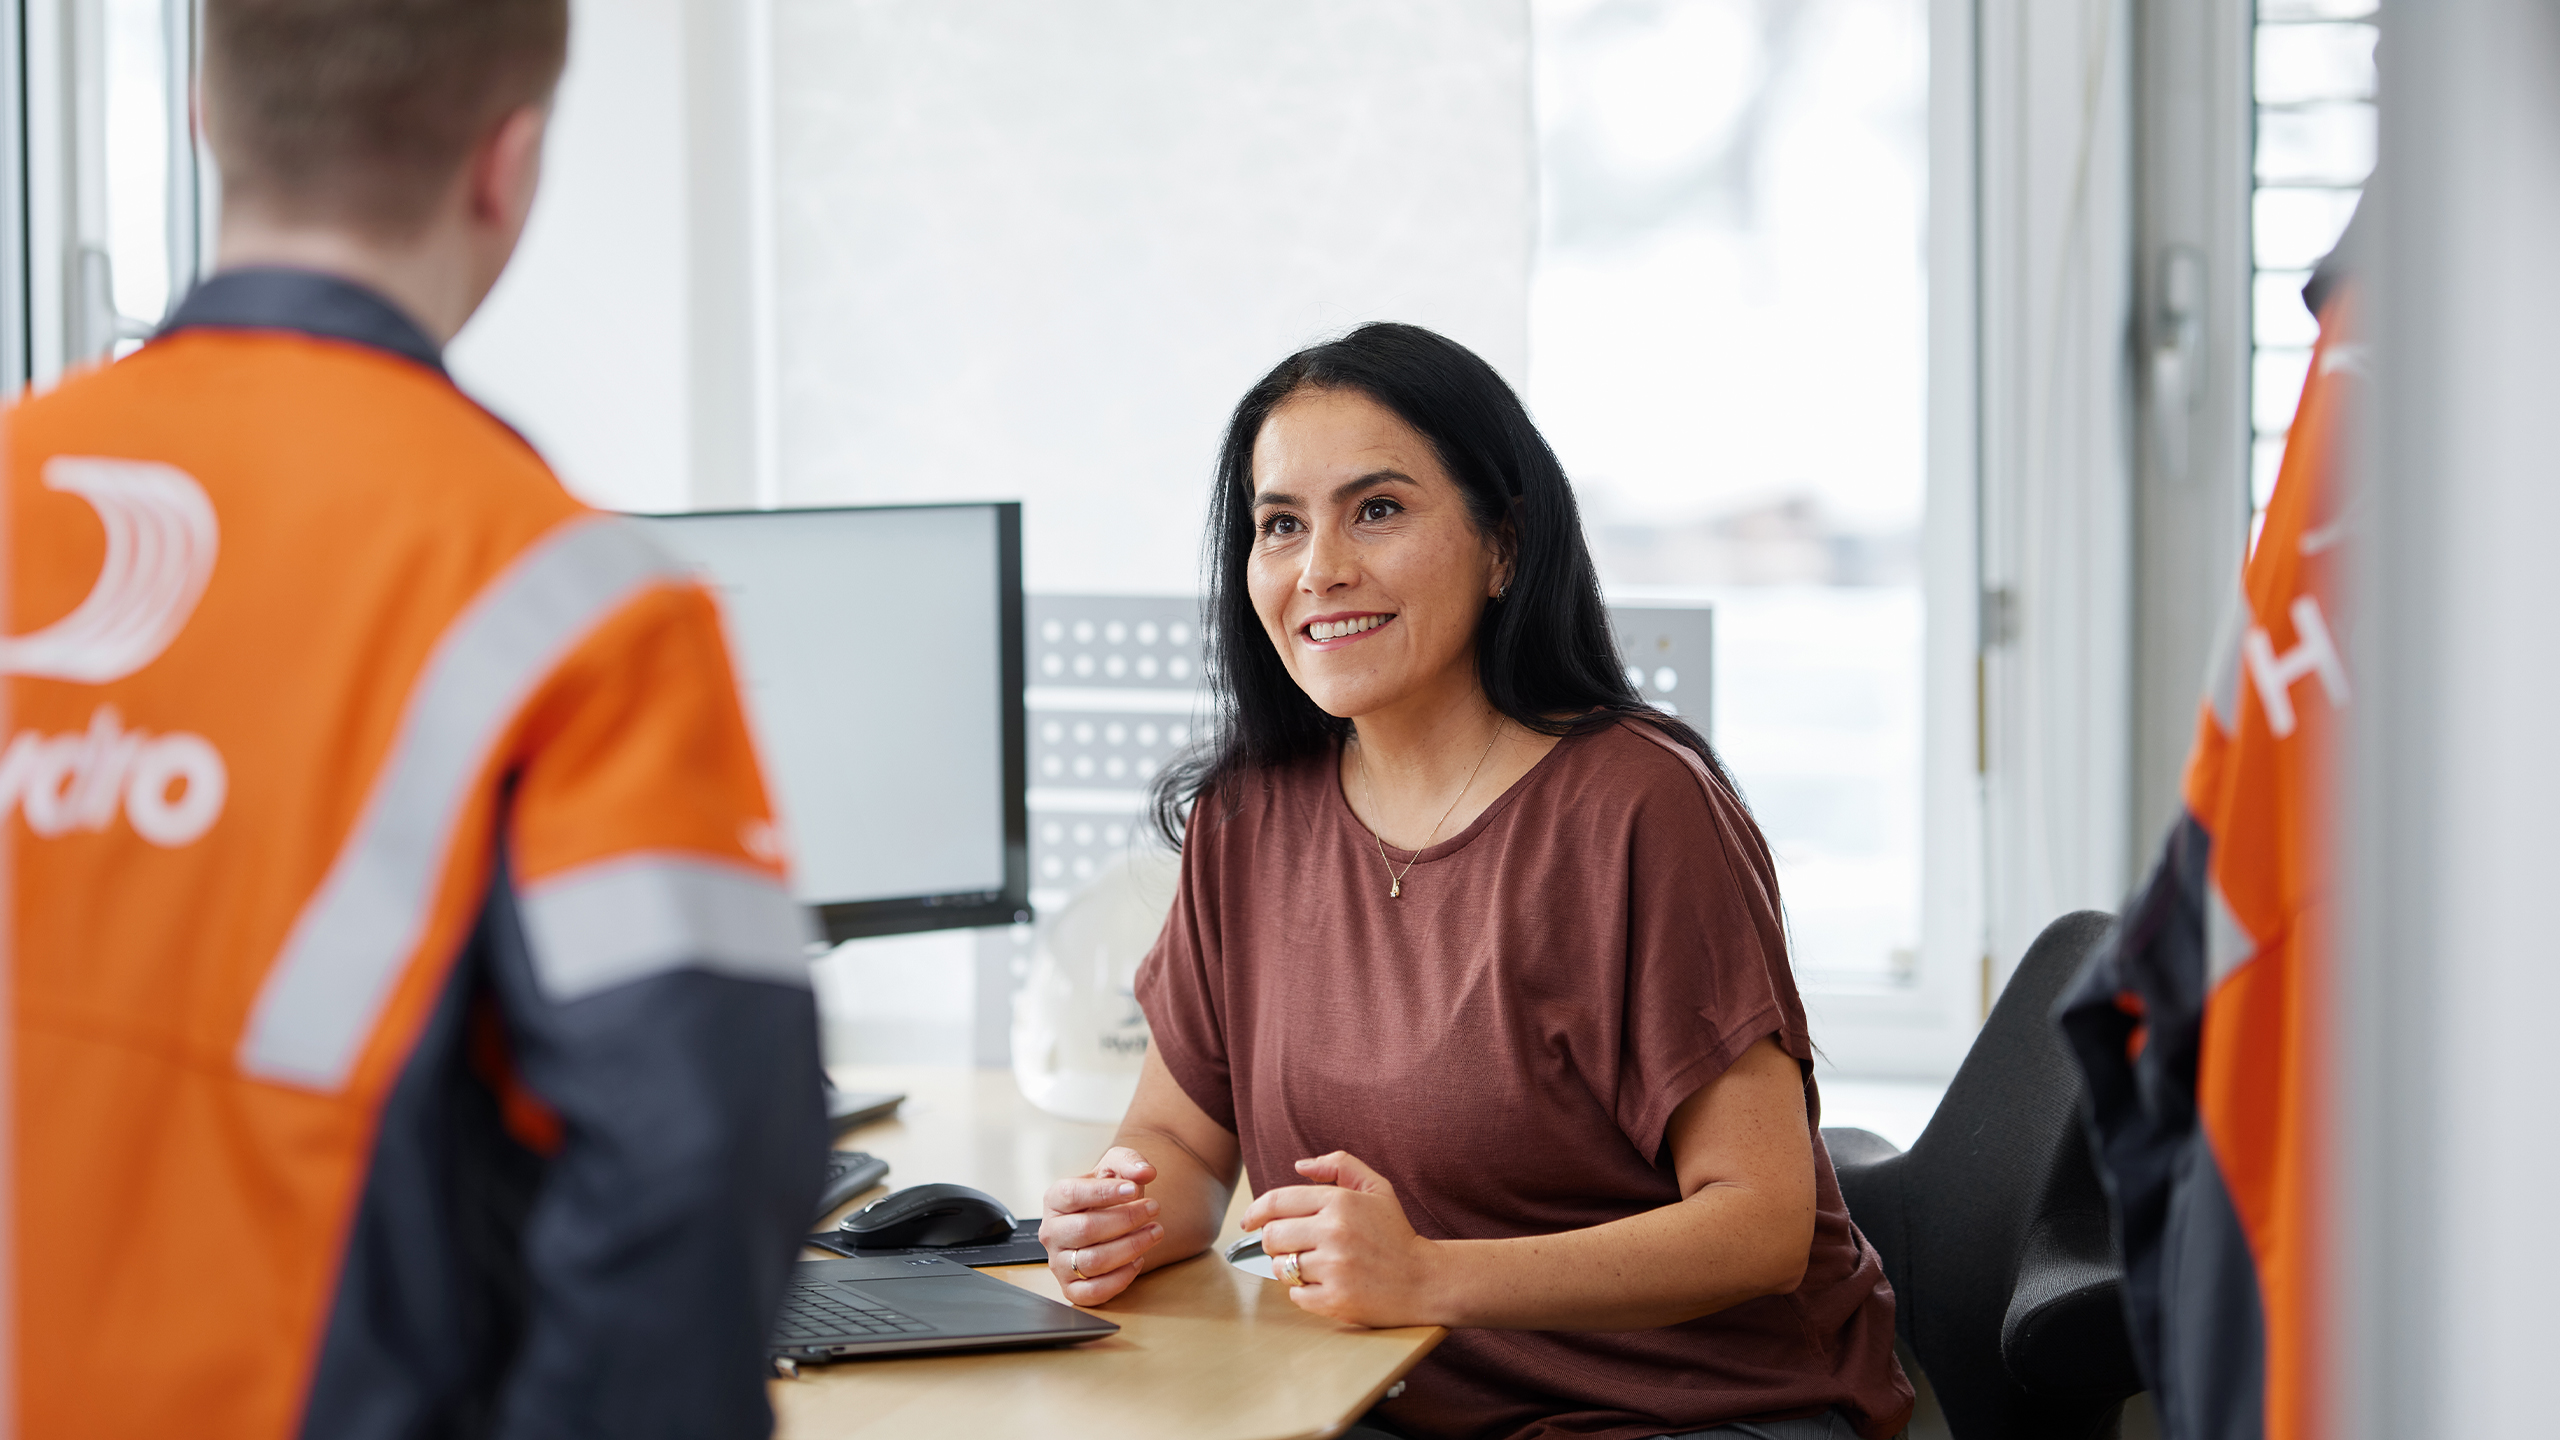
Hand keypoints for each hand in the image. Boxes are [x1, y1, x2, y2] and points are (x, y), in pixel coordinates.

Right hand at [1039, 1146, 1164, 1306]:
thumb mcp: (1115, 1166)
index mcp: (1054, 1199)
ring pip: (1093, 1262)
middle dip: (1126, 1219)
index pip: (1073, 1195)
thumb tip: (1145, 1171)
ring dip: (1130, 1247)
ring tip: (1155, 1232)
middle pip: (1086, 1230)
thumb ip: (1130, 1161)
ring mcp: (1058, 1262)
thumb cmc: (1107, 1193)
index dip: (1105, 1193)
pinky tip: (1139, 1261)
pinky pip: (1093, 1292)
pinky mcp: (1071, 1288)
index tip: (1134, 1189)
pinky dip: (1120, 1279)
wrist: (1106, 1217)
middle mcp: (1051, 1232)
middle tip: (1154, 1208)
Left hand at [1240, 1151, 1441, 1327]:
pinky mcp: (1335, 1300)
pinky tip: (1324, 1285)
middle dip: (1274, 1242)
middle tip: (1292, 1245)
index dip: (1255, 1211)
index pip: (1276, 1202)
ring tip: (1313, 1265)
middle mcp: (1334, 1232)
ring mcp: (1334, 1268)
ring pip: (1281, 1267)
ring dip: (1289, 1268)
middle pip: (1271, 1237)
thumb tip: (1299, 1166)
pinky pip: (1295, 1295)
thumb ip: (1339, 1165)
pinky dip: (1303, 1292)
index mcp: (1340, 1202)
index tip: (1249, 1220)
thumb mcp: (1376, 1188)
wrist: (1426, 1281)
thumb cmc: (1396, 1234)